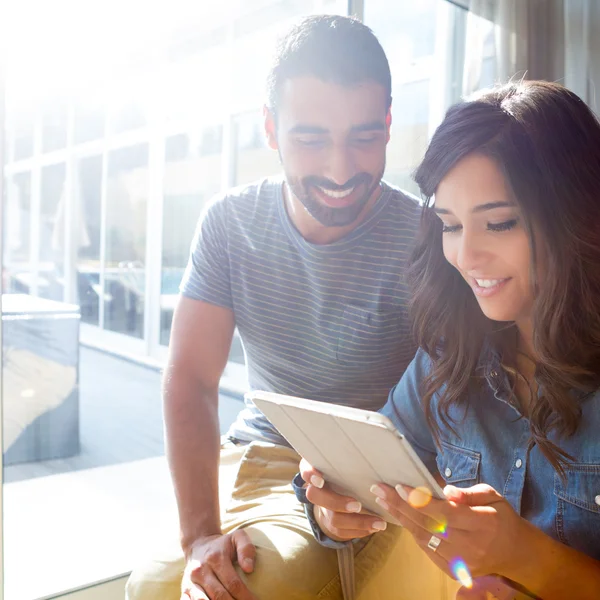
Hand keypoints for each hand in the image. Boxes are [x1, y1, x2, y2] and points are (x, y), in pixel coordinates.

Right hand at [181, 531, 256, 599]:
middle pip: (219, 596)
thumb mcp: (236, 538)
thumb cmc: (223, 545)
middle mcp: (201, 571)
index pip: (233, 583)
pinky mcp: (184, 590)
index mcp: (216, 558)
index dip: (245, 596)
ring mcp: (190, 582)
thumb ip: (246, 548)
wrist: (198, 545)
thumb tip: (249, 568)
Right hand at [300, 459, 387, 540]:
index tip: (320, 480)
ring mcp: (323, 507)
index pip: (306, 469)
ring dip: (357, 522)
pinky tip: (374, 527)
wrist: (341, 487)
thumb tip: (369, 443)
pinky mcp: (330, 523)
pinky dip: (359, 531)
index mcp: (316, 468)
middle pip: (315, 497)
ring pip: (333, 519)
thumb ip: (350, 453)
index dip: (310, 475)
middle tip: (357, 505)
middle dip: (336, 502)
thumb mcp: (345, 458)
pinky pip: (341, 532)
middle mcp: (316, 489)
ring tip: (379, 522)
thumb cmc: (346, 466)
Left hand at [369, 482, 526, 580]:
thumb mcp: (493, 496)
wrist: (515, 553)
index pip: (444, 512)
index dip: (420, 500)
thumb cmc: (501, 517)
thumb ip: (469, 493)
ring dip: (400, 518)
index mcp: (482, 524)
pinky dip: (411, 532)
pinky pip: (426, 549)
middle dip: (400, 505)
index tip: (400, 486)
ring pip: (423, 538)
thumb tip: (446, 490)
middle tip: (379, 489)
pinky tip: (399, 517)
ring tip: (383, 500)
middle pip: (428, 525)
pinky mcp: (453, 570)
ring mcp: (461, 562)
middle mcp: (470, 546)